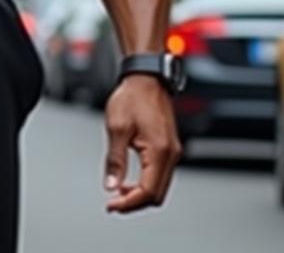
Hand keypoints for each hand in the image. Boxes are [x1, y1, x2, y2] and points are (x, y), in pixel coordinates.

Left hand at [102, 74, 180, 212]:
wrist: (145, 78)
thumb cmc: (132, 97)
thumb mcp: (117, 128)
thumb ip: (115, 160)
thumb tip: (111, 185)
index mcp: (160, 151)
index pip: (148, 192)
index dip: (128, 203)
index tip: (111, 205)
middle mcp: (171, 154)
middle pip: (157, 195)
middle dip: (134, 202)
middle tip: (113, 202)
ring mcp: (172, 151)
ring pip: (160, 187)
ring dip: (140, 193)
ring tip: (118, 192)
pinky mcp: (169, 148)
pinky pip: (160, 175)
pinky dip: (146, 183)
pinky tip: (130, 181)